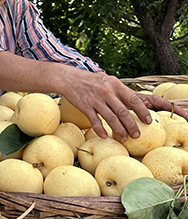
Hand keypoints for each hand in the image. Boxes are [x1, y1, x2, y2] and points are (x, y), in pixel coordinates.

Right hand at [60, 71, 180, 140]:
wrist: (70, 79)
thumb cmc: (93, 81)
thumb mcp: (109, 81)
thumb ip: (121, 92)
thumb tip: (139, 103)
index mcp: (116, 85)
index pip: (133, 99)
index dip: (142, 111)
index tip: (148, 121)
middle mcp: (107, 92)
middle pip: (123, 112)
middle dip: (131, 126)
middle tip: (136, 135)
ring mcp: (95, 100)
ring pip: (110, 118)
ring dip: (118, 130)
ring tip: (123, 139)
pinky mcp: (84, 106)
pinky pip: (94, 121)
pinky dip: (100, 130)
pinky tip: (104, 136)